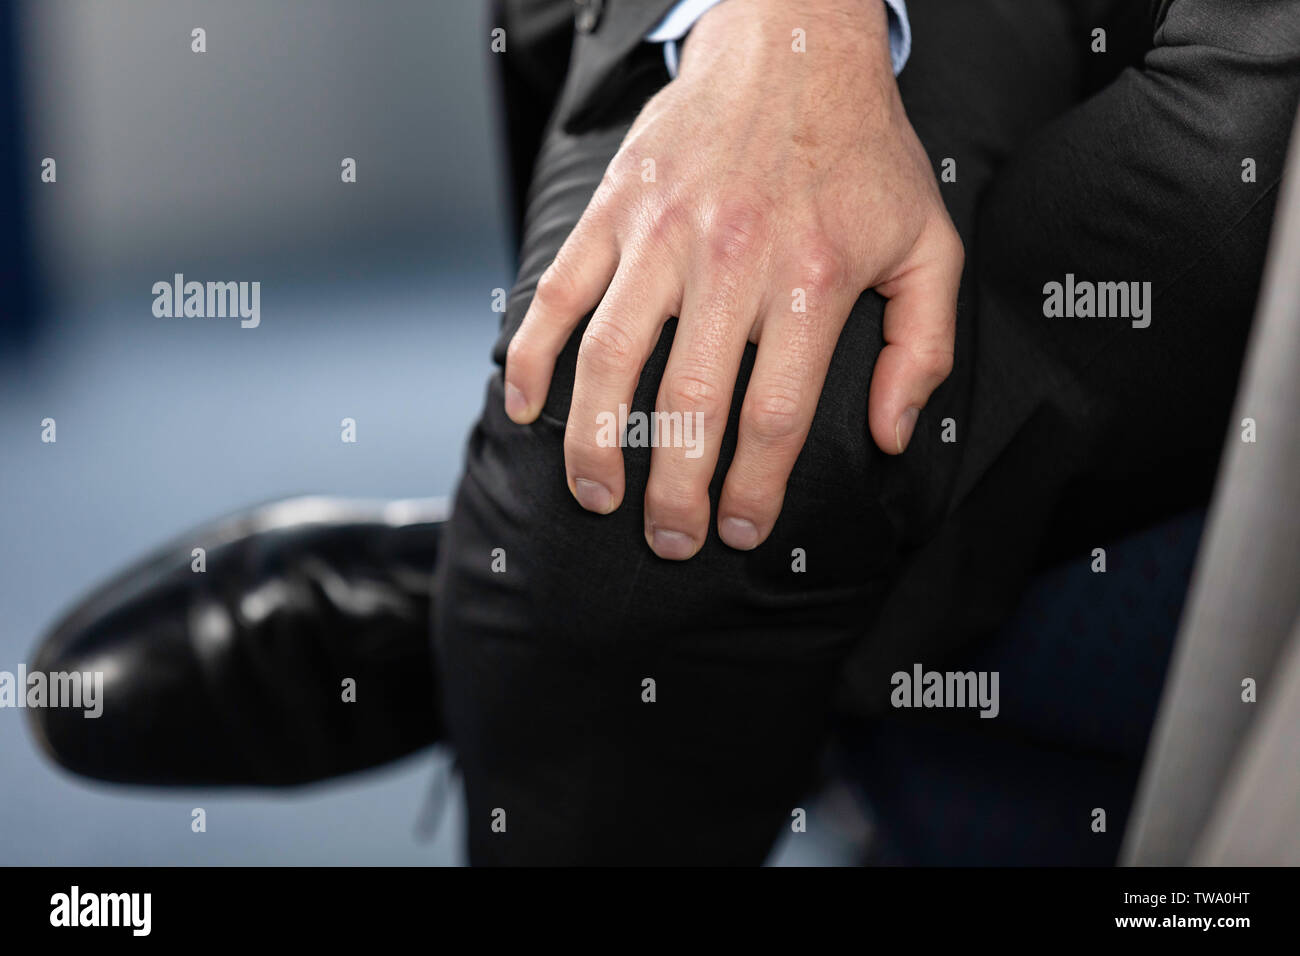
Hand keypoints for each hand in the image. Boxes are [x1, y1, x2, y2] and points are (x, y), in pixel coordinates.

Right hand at [503, 0, 961, 559]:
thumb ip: (921, 345)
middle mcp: (733, 263)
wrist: (793, 43)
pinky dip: (531, 354)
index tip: (738, 531)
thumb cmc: (863, 153)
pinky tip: (524, 407)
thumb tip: (891, 434)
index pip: (775, 417)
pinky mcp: (614, 209)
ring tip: (597, 495)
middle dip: (673, 494)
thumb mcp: (928, 242)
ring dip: (595, 443)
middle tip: (668, 540)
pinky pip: (559, 292)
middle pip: (690, 408)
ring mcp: (663, 235)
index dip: (753, 491)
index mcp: (813, 281)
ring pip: (611, 360)